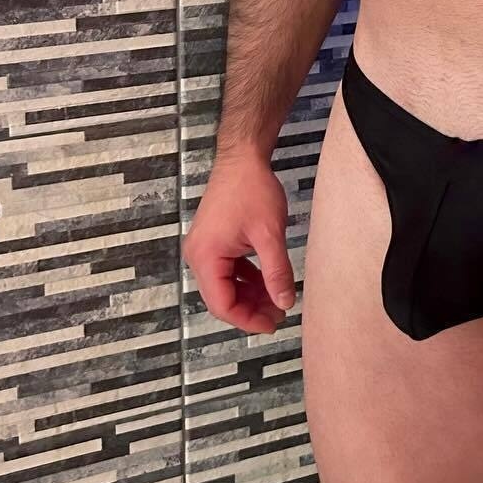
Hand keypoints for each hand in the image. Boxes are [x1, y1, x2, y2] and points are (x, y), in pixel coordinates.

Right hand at [182, 151, 295, 333]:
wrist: (243, 157)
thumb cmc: (252, 189)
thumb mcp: (270, 235)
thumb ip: (277, 272)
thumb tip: (285, 303)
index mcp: (205, 257)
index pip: (222, 304)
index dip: (247, 320)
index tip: (272, 325)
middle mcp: (198, 255)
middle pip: (222, 297)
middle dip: (250, 308)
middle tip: (279, 314)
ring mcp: (204, 248)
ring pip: (226, 285)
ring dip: (250, 294)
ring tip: (278, 299)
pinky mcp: (213, 241)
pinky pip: (228, 269)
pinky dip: (247, 278)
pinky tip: (268, 281)